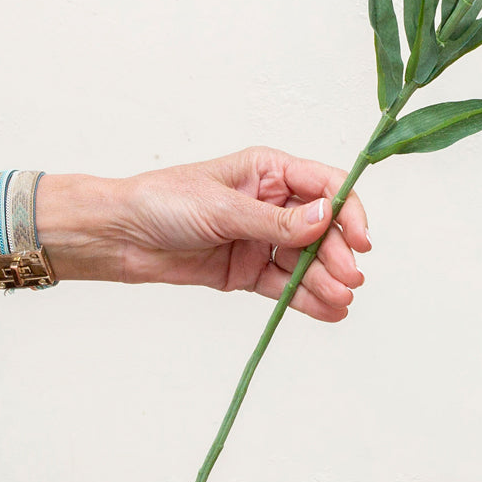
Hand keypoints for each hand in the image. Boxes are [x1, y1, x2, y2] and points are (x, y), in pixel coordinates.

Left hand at [51, 147, 370, 321]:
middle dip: (337, 253)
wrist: (119, 236)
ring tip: (341, 301)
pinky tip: (328, 310)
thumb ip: (275, 220)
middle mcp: (271, 204)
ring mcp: (260, 239)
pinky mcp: (247, 271)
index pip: (324, 186)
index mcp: (268, 171)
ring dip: (325, 280)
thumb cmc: (163, 203)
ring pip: (305, 260)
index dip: (348, 210)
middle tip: (349, 278)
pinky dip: (306, 298)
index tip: (361, 238)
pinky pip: (284, 284)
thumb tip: (325, 218)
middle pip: (320, 229)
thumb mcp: (223, 208)